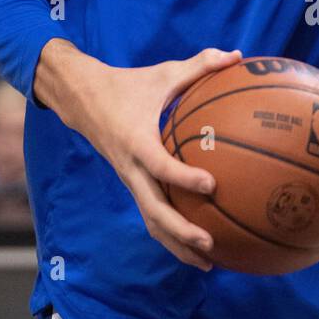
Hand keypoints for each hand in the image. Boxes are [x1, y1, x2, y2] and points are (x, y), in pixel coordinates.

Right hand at [34, 39, 242, 269]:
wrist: (80, 99)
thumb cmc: (128, 85)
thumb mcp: (163, 72)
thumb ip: (200, 65)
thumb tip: (237, 56)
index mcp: (136, 141)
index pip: (159, 165)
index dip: (183, 177)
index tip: (211, 186)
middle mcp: (130, 168)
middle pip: (153, 210)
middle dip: (180, 231)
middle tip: (211, 243)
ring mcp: (130, 181)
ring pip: (151, 221)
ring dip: (177, 245)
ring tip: (210, 262)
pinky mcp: (133, 185)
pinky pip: (152, 215)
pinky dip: (174, 234)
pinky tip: (201, 247)